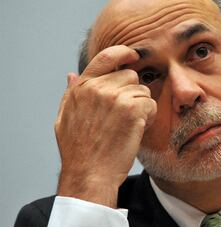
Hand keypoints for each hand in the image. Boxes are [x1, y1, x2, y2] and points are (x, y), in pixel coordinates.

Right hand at [55, 45, 156, 207]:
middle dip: (133, 93)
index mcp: (82, 87)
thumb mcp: (65, 118)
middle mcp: (98, 88)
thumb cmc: (79, 150)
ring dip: (141, 107)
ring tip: (128, 126)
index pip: (106, 56)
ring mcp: (115, 97)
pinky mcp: (132, 109)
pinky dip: (148, 117)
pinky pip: (151, 104)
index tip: (133, 56)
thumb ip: (71, 93)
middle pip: (131, 76)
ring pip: (143, 91)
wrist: (89, 174)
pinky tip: (136, 130)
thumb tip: (71, 75)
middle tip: (125, 115)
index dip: (123, 52)